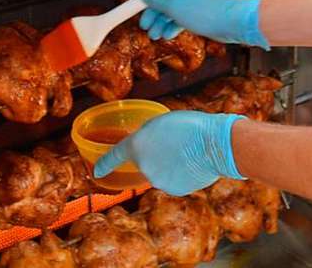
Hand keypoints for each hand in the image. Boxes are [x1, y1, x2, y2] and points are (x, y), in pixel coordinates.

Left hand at [93, 111, 245, 195]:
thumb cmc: (191, 126)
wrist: (215, 145)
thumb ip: (148, 135)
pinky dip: (180, 174)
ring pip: (159, 172)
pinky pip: (172, 180)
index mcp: (138, 145)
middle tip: (174, 142)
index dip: (104, 163)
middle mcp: (144, 166)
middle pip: (144, 161)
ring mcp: (158, 180)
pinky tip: (192, 163)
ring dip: (168, 164)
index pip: (115, 156)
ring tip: (186, 151)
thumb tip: (148, 145)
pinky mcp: (174, 189)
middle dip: (156, 154)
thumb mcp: (162, 121)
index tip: (96, 172)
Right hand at [137, 0, 268, 47]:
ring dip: (161, 22)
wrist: (231, 21)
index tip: (137, 5)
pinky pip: (182, 16)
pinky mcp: (201, 11)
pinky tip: (168, 36)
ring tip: (154, 36)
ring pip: (172, 8)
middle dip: (152, 12)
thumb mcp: (171, 5)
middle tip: (144, 26)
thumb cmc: (200, 10)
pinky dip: (174, 25)